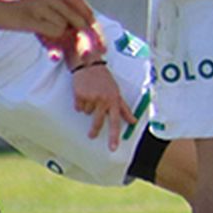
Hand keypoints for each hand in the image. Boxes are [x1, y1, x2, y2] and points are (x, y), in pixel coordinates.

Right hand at [0, 0, 94, 39]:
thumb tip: (59, 11)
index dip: (87, 13)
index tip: (95, 26)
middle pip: (76, 12)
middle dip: (87, 30)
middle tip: (96, 46)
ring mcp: (38, 3)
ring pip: (65, 23)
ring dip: (62, 35)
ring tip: (54, 42)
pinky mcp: (30, 17)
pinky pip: (53, 30)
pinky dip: (53, 38)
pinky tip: (44, 42)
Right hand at [66, 35, 136, 150]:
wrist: (90, 65)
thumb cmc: (105, 80)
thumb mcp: (117, 92)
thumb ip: (125, 109)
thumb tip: (134, 121)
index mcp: (114, 100)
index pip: (116, 121)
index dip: (114, 136)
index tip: (113, 148)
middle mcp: (103, 100)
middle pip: (98, 122)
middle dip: (94, 130)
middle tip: (91, 136)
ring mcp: (91, 98)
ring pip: (87, 113)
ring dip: (87, 107)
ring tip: (90, 95)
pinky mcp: (80, 96)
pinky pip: (78, 107)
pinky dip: (79, 103)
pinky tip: (82, 93)